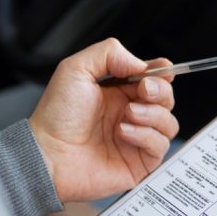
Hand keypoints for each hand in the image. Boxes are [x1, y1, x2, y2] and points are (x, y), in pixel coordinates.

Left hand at [28, 38, 177, 202]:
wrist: (47, 154)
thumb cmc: (56, 117)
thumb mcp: (75, 69)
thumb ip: (108, 53)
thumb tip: (140, 63)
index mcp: (118, 92)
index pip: (153, 79)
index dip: (162, 72)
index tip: (162, 69)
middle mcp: (129, 114)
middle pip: (166, 99)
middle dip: (160, 90)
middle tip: (143, 90)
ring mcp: (136, 139)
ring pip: (168, 122)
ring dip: (153, 114)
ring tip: (128, 114)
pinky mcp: (139, 162)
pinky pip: (160, 146)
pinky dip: (146, 135)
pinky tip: (124, 131)